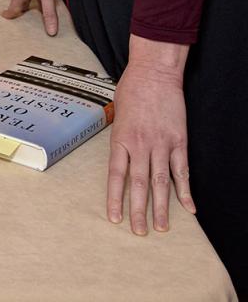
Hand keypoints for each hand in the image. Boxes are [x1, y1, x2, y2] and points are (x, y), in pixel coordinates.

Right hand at [1, 0, 69, 34]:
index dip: (10, 14)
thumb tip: (50, 31)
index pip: (14, 6)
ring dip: (38, 8)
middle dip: (24, 13)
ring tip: (42, 18)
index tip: (6, 19)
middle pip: (24, 3)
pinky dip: (48, 0)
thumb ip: (49, 12)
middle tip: (26, 26)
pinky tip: (56, 4)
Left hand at [107, 36, 192, 235]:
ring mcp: (161, 144)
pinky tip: (189, 208)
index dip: (115, 198)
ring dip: (161, 206)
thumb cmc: (131, 90)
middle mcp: (140, 144)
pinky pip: (182, 171)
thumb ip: (120, 137)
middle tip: (138, 232)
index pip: (116, 175)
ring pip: (161, 182)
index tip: (114, 217)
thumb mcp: (117, 114)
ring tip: (160, 227)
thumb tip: (120, 155)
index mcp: (121, 138)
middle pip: (139, 184)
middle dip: (138, 210)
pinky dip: (185, 190)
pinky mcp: (179, 141)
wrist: (154, 73)